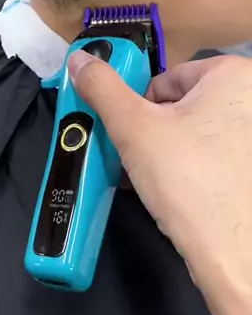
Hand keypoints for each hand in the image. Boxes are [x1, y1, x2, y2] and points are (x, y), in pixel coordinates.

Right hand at [68, 52, 251, 314]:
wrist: (233, 255)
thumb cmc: (188, 179)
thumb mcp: (133, 126)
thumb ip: (102, 87)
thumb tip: (79, 60)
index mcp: (233, 76)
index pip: (169, 77)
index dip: (140, 105)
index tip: (128, 132)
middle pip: (182, 104)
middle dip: (152, 131)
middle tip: (136, 156)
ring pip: (196, 133)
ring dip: (166, 151)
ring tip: (150, 177)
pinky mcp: (250, 170)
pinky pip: (214, 157)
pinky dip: (191, 168)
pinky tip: (173, 192)